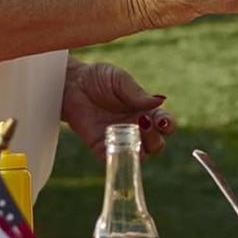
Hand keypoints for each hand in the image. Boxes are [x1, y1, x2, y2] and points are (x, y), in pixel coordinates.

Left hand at [61, 59, 175, 157]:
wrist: (71, 84)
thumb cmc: (98, 78)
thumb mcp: (119, 80)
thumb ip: (137, 93)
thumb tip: (160, 100)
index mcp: (145, 111)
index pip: (164, 123)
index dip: (167, 125)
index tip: (161, 121)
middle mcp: (136, 128)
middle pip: (156, 144)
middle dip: (155, 138)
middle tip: (143, 123)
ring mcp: (120, 139)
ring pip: (140, 155)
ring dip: (141, 150)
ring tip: (132, 135)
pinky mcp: (101, 146)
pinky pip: (113, 158)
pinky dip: (118, 157)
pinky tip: (115, 146)